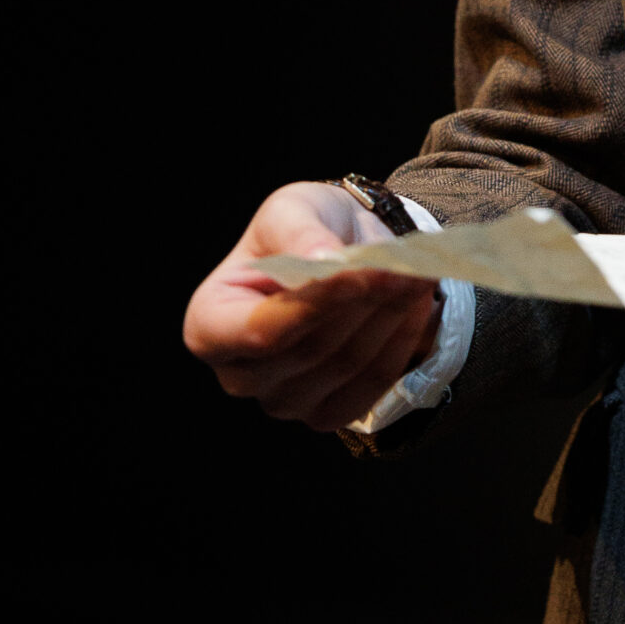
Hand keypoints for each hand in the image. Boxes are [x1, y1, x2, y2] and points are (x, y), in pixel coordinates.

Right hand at [183, 181, 442, 433]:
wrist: (340, 250)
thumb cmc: (301, 229)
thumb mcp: (292, 209)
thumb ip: (299, 233)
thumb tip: (319, 260)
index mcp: (209, 323)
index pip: (259, 331)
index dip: (312, 306)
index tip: (358, 273)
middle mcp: (238, 375)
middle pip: (310, 350)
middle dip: (363, 303)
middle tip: (405, 265)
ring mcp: (282, 402)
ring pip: (348, 365)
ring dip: (391, 316)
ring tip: (414, 273)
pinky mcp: (326, 413)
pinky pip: (372, 384)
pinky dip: (401, 341)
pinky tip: (414, 304)